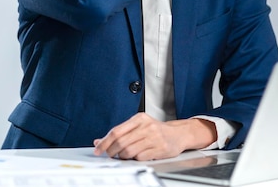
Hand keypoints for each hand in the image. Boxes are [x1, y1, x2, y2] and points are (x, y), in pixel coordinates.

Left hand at [93, 113, 216, 160]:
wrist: (179, 134)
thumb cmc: (157, 130)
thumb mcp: (138, 126)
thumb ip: (120, 133)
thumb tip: (99, 141)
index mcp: (139, 118)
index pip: (116, 131)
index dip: (105, 142)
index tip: (98, 149)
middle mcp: (147, 126)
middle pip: (121, 142)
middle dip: (111, 151)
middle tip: (109, 155)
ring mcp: (154, 137)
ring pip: (129, 151)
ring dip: (123, 156)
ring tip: (125, 155)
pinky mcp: (160, 148)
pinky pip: (140, 158)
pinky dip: (135, 159)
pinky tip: (138, 156)